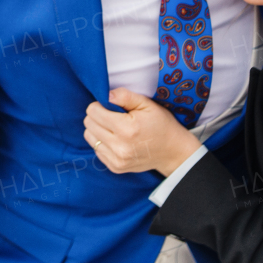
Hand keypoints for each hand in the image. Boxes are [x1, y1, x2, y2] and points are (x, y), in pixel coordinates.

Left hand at [83, 88, 200, 176]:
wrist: (173, 151)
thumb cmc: (161, 124)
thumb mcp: (147, 104)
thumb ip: (125, 96)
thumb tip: (106, 95)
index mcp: (127, 128)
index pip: (93, 112)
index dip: (99, 104)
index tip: (109, 105)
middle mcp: (119, 146)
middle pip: (89, 124)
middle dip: (97, 115)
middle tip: (111, 115)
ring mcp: (117, 159)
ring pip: (89, 137)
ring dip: (97, 129)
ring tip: (113, 127)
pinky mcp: (115, 167)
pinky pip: (96, 149)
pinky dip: (102, 142)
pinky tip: (116, 139)